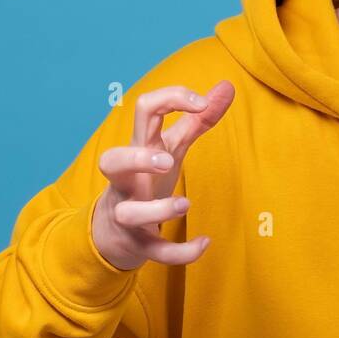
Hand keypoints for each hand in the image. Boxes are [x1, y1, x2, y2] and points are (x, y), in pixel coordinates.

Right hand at [91, 81, 234, 270]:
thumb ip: (198, 119)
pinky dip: (180, 251)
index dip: (170, 98)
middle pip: (111, 161)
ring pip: (130, 212)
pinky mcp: (139, 243)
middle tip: (166, 160)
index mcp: (139, 149)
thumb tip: (227, 86)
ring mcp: (129, 213)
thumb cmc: (146, 180)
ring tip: (186, 204)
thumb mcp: (170, 147)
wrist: (114, 233)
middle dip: (136, 159)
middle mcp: (128, 181)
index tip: (201, 102)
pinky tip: (205, 243)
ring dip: (158, 209)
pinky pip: (155, 250)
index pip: (143, 110)